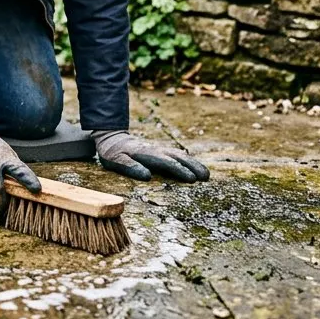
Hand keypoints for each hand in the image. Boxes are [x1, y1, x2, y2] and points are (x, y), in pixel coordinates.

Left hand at [92, 130, 209, 182]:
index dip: (179, 170)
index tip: (192, 179)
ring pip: (180, 156)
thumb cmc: (113, 153)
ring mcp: (160, 150)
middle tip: (206, 177)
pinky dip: (188, 161)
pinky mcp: (161, 152)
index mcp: (146, 154)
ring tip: (206, 175)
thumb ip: (130, 167)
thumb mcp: (116, 160)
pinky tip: (196, 168)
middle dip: (192, 167)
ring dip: (194, 164)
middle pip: (177, 158)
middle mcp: (156, 150)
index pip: (166, 163)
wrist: (113, 139)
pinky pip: (177, 155)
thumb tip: (147, 176)